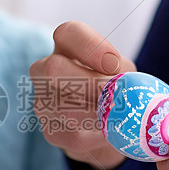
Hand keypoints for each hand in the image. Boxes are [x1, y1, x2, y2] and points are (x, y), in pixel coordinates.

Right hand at [28, 21, 134, 169]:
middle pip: (53, 68)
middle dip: (90, 84)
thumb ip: (121, 73)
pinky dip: (99, 136)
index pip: (67, 33)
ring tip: (120, 118)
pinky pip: (74, 135)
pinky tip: (111, 133)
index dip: (90, 46)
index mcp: (67, 47)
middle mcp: (44, 70)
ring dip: (98, 115)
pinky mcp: (51, 132)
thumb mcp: (125, 73)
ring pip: (65, 108)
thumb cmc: (119, 89)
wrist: (113, 127)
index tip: (113, 64)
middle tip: (116, 97)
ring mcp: (43, 102)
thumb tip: (118, 85)